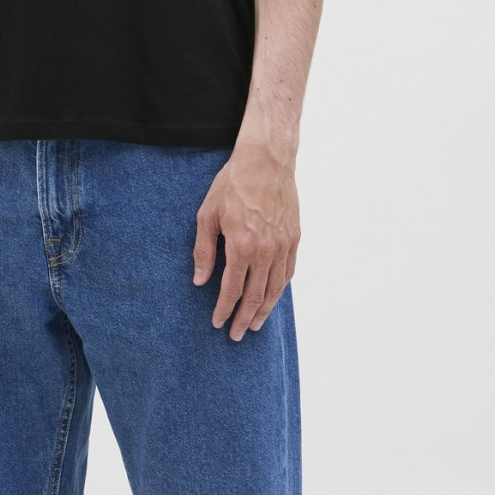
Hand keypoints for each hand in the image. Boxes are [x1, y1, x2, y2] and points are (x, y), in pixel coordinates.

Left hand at [191, 136, 299, 340]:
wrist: (266, 159)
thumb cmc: (233, 183)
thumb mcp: (208, 214)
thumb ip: (204, 250)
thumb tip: (200, 280)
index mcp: (242, 245)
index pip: (233, 289)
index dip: (224, 309)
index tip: (217, 323)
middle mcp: (266, 250)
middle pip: (256, 296)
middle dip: (244, 318)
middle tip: (235, 334)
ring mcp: (283, 245)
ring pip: (275, 289)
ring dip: (264, 310)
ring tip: (254, 325)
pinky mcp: (294, 237)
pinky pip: (288, 272)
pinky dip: (280, 289)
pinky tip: (272, 297)